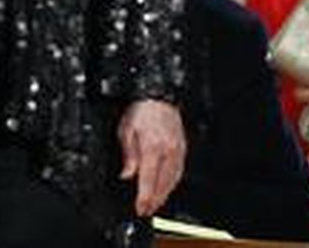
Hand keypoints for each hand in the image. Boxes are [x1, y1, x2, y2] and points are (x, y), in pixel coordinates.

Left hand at [117, 98, 184, 216]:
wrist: (159, 97)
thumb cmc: (141, 110)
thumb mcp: (126, 130)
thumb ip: (128, 155)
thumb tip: (127, 174)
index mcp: (153, 148)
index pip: (148, 180)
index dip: (144, 197)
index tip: (140, 208)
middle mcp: (168, 151)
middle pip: (163, 184)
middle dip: (154, 201)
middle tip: (146, 211)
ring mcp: (178, 151)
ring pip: (173, 180)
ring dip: (164, 194)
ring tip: (155, 203)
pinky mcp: (182, 148)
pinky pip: (179, 171)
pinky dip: (172, 183)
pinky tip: (167, 187)